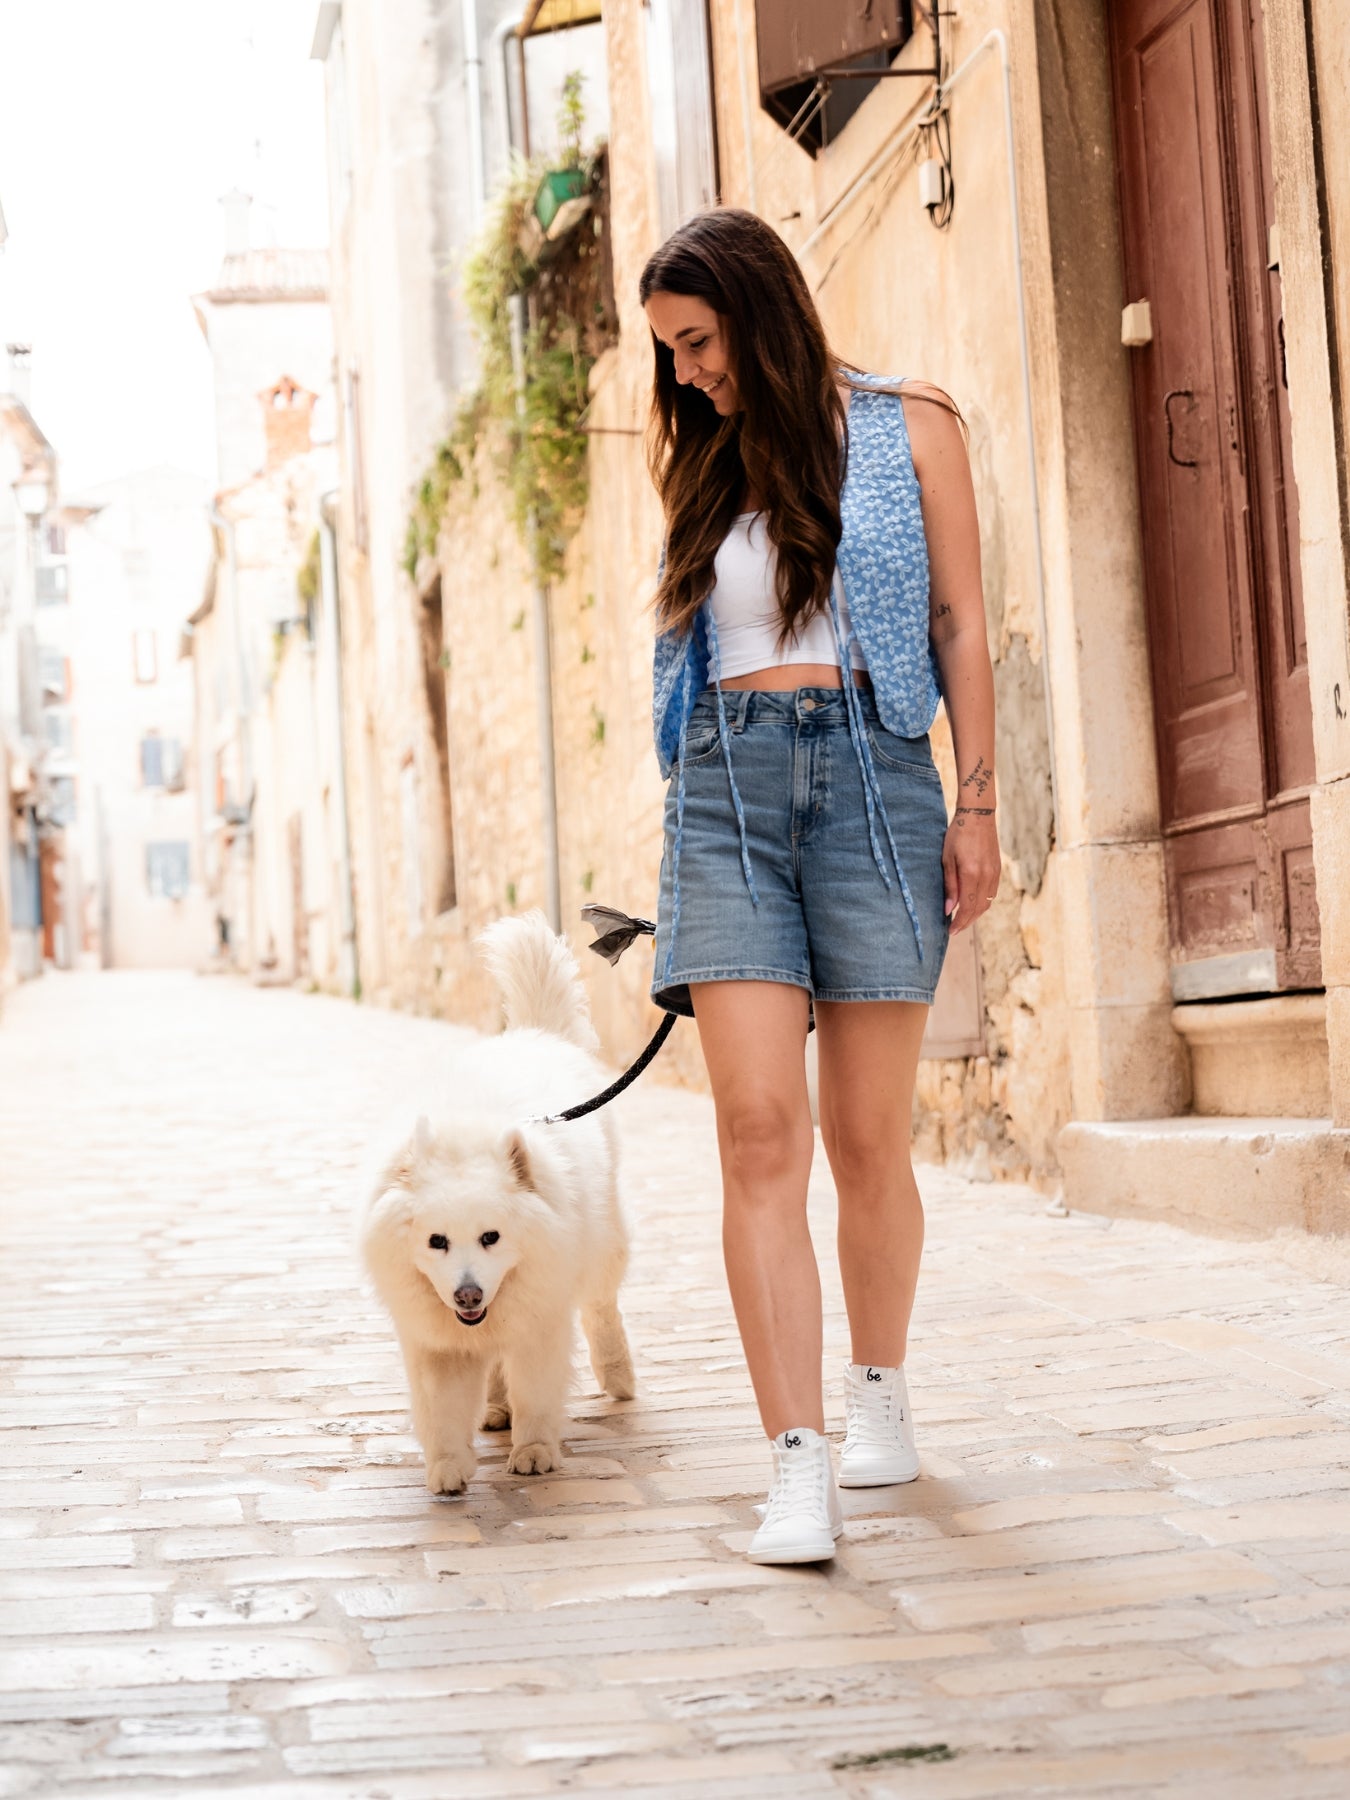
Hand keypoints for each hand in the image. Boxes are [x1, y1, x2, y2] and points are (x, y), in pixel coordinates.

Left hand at [942, 807, 1000, 932]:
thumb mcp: (947, 859)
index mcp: (972, 874)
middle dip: (966, 922)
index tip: (950, 931)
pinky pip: (992, 894)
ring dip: (975, 915)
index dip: (959, 922)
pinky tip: (972, 905)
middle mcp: (986, 876)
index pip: (967, 907)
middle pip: (978, 909)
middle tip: (954, 930)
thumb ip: (950, 886)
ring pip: (987, 903)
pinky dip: (982, 904)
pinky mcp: (998, 870)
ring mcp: (995, 874)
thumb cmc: (957, 835)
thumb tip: (948, 909)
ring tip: (962, 920)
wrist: (978, 816)